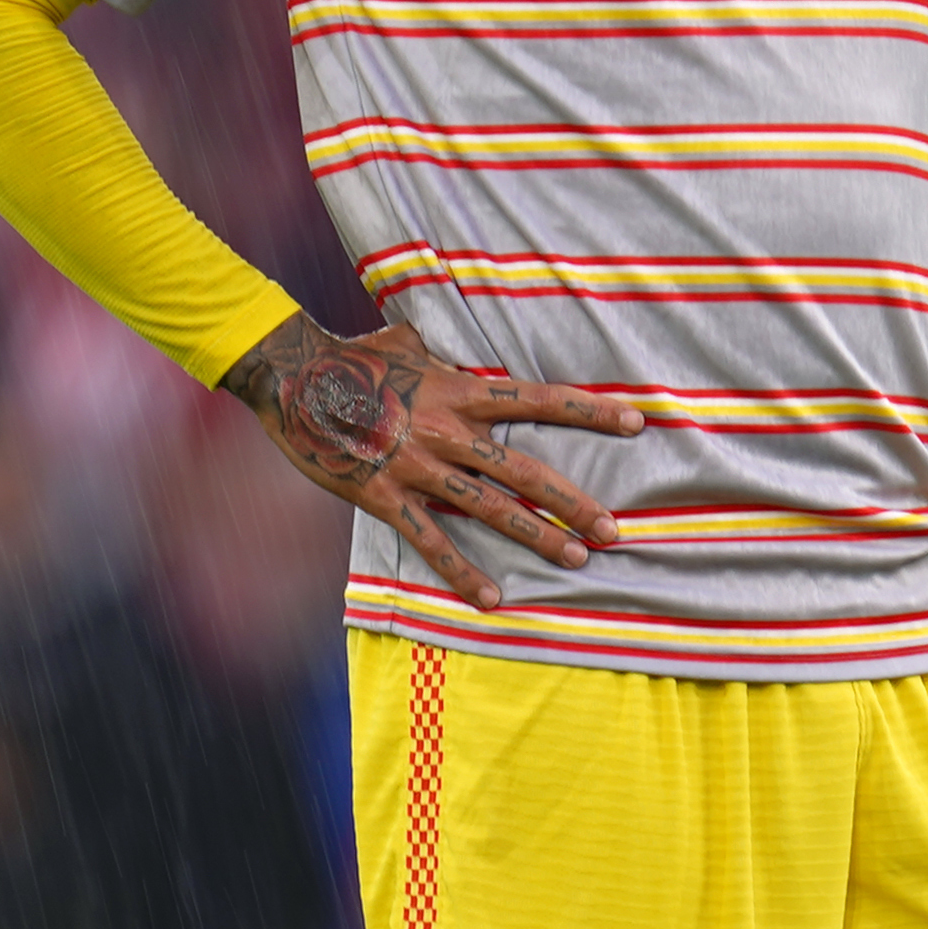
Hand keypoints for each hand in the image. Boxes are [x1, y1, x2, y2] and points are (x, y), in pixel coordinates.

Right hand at [220, 314, 645, 610]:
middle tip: (613, 529)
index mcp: (462, 391)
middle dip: (573, 502)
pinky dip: (462, 570)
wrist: (292, 378)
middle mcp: (450, 432)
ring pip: (490, 509)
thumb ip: (439, 345)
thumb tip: (444, 332)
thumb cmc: (353, 356)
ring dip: (537, 536)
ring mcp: (418, 466)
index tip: (635, 422)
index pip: (540, 400)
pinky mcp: (384, 495)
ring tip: (576, 559)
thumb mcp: (407, 340)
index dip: (590, 411)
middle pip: (526, 471)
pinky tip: (491, 596)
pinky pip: (431, 540)